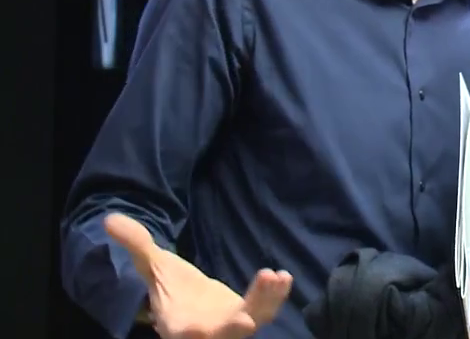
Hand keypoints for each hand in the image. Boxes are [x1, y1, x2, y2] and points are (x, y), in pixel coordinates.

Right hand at [105, 213, 292, 338]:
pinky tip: (283, 277)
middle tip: (247, 320)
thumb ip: (137, 245)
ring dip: (264, 304)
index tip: (199, 332)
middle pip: (221, 336)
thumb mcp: (152, 265)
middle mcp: (205, 333)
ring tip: (275, 277)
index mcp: (177, 325)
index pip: (183, 334)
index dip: (193, 334)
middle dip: (233, 330)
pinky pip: (265, 311)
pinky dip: (274, 297)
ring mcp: (230, 328)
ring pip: (251, 323)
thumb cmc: (169, 286)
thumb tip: (110, 219)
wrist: (190, 299)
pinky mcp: (249, 317)